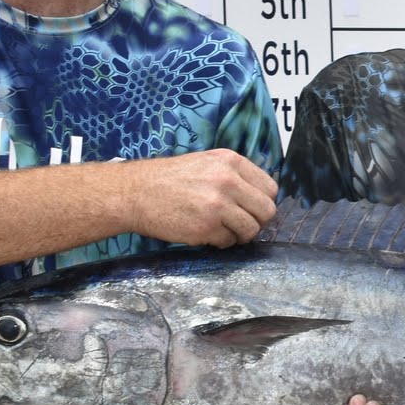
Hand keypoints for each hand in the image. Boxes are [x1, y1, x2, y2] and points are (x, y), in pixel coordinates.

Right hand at [124, 149, 277, 247]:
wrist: (135, 192)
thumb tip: (258, 196)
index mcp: (231, 161)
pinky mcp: (206, 227)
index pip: (270, 188)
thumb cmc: (169, 179)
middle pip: (267, 211)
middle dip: (257, 221)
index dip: (261, 202)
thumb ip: (234, 175)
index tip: (250, 208)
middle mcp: (228, 181)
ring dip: (240, 235)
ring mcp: (218, 205)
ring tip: (223, 230)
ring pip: (251, 230)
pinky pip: (228, 242)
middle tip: (241, 224)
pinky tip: (206, 234)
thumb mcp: (206, 163)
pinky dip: (220, 242)